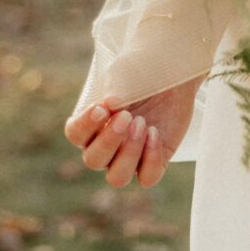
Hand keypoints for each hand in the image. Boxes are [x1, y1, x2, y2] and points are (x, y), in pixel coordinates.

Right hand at [63, 79, 199, 188]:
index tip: (102, 108)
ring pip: (117, 177)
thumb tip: (112, 104)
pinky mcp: (155, 160)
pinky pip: (147, 178)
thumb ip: (115, 88)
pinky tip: (156, 134)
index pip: (75, 134)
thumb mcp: (126, 72)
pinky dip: (151, 160)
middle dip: (109, 140)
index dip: (86, 125)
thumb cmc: (143, 73)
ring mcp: (130, 156)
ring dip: (128, 154)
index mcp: (90, 124)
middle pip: (93, 160)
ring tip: (143, 125)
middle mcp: (105, 146)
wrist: (174, 74)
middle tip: (128, 116)